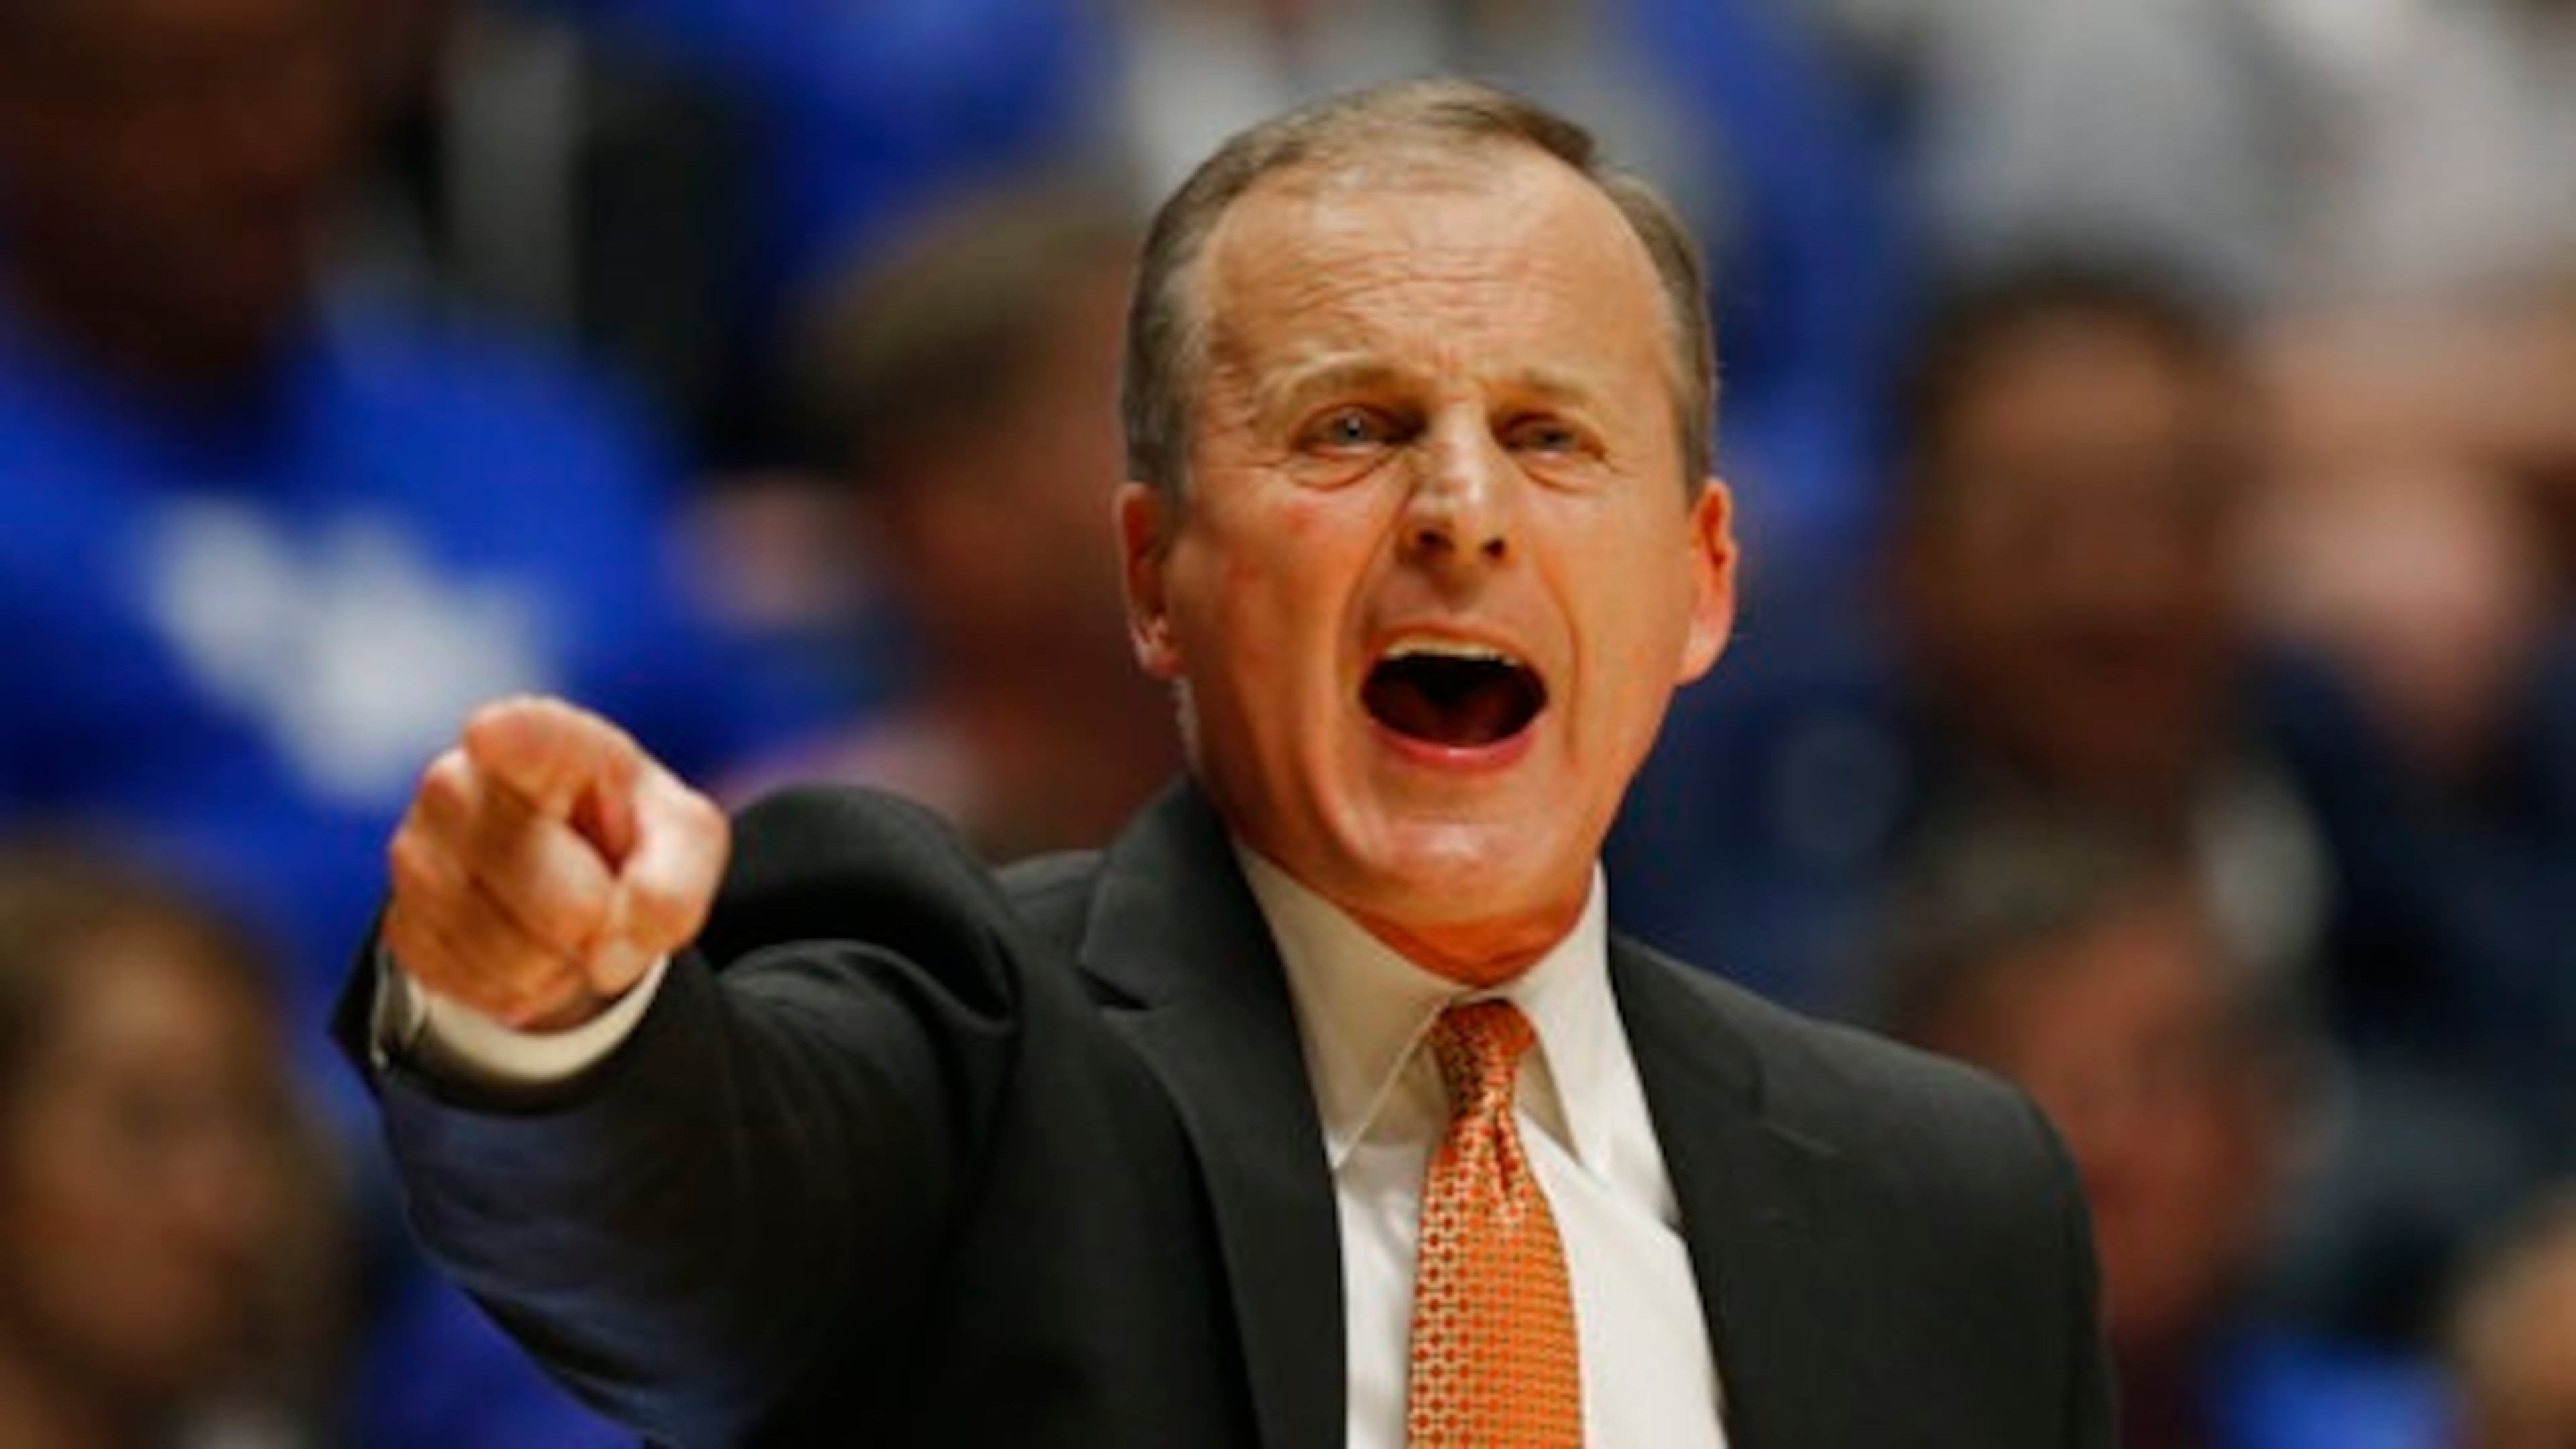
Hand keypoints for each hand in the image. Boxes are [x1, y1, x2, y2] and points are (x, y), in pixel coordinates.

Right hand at [383, 696, 729, 1030]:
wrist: (569, 882)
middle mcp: (461, 783)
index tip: (490, 735)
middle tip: (605, 902)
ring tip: (567, 924)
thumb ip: (673, 885)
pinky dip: (522, 990)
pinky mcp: (401, 923)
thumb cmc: (630, 837)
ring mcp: (418, 853)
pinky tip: (530, 950)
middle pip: (543, 885)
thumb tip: (608, 949)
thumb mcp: (684, 843)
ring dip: (558, 962)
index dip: (507, 739)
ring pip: (506, 951)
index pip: (517, 734)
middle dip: (593, 920)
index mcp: (544, 741)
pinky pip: (475, 987)